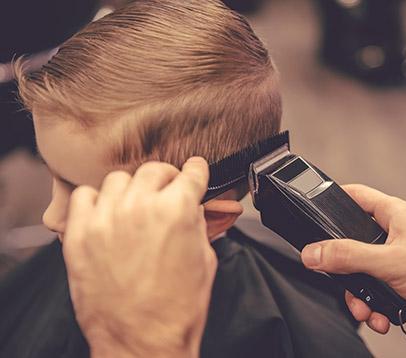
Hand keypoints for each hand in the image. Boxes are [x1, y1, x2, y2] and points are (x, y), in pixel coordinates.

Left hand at [62, 158, 215, 357]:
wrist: (142, 342)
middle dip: (167, 179)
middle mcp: (140, 207)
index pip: (192, 172)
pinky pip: (84, 196)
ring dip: (133, 189)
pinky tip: (107, 215)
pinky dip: (97, 200)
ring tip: (136, 207)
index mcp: (177, 210)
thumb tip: (192, 205)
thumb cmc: (176, 309)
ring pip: (119, 179)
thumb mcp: (204, 259)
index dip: (197, 172)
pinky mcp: (80, 235)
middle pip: (155, 170)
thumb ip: (197, 222)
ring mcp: (106, 219)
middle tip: (167, 193)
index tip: (194, 172)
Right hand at [301, 184, 405, 341]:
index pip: (354, 196)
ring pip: (364, 272)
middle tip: (342, 282)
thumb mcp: (390, 262)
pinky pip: (378, 291)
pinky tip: (382, 318)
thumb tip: (314, 253)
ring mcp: (400, 258)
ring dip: (361, 296)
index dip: (332, 200)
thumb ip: (348, 256)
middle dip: (345, 270)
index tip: (312, 213)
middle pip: (352, 243)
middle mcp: (395, 234)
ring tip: (367, 311)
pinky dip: (376, 307)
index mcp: (393, 214)